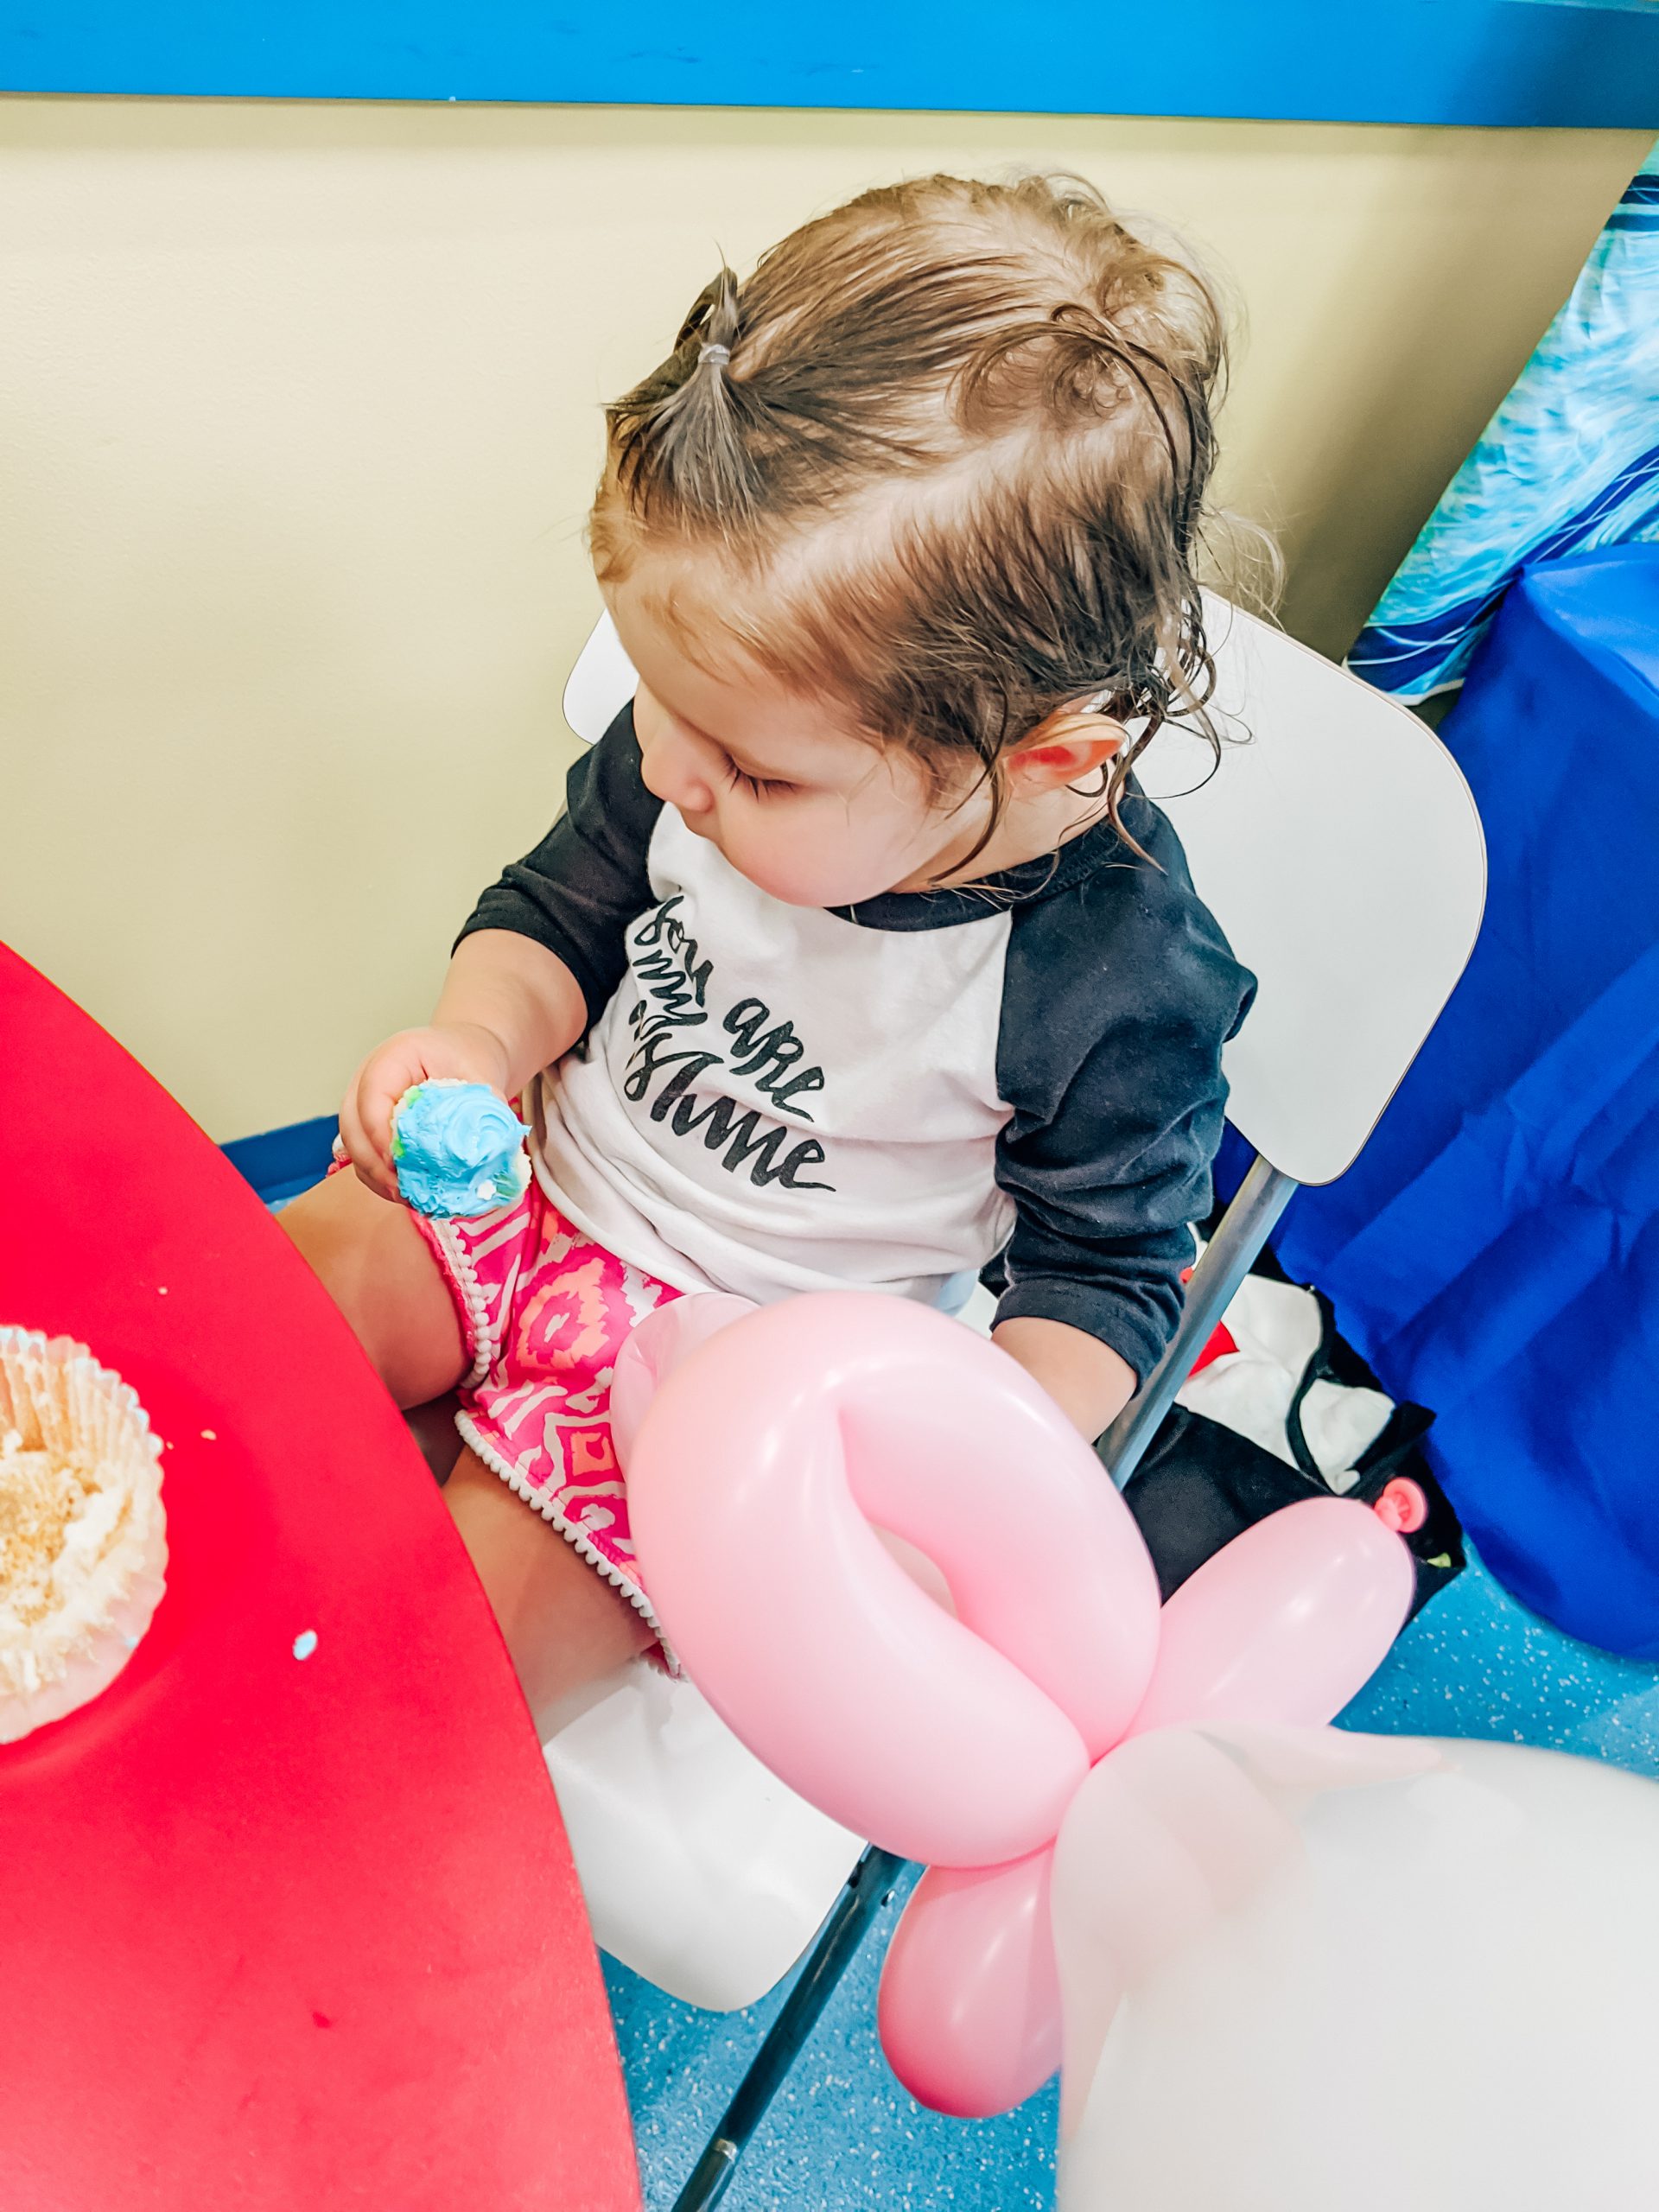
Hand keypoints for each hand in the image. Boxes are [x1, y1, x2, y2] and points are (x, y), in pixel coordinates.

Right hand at [338, 1022, 512, 1200]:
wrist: (463, 1051)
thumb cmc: (468, 1056)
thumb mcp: (481, 1074)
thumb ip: (484, 1108)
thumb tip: (492, 1149)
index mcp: (393, 1058)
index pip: (373, 1096)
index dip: (379, 1133)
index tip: (397, 1164)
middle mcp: (368, 1077)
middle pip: (352, 1125)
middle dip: (373, 1163)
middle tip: (401, 1190)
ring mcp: (363, 1101)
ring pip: (353, 1144)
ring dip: (375, 1176)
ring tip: (406, 1198)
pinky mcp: (368, 1124)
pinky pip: (364, 1154)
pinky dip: (379, 1177)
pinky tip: (405, 1192)